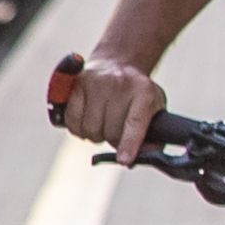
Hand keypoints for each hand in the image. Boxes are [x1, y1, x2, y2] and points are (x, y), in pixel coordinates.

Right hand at [52, 50, 166, 156]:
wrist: (116, 63)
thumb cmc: (136, 93)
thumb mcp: (153, 107)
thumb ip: (153, 133)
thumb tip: (146, 155)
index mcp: (143, 92)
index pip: (135, 122)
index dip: (129, 143)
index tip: (124, 160)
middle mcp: (119, 84)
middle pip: (110, 131)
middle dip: (112, 139)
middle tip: (115, 132)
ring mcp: (95, 83)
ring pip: (89, 129)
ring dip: (94, 134)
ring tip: (101, 123)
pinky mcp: (75, 85)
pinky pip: (72, 121)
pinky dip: (78, 128)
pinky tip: (86, 120)